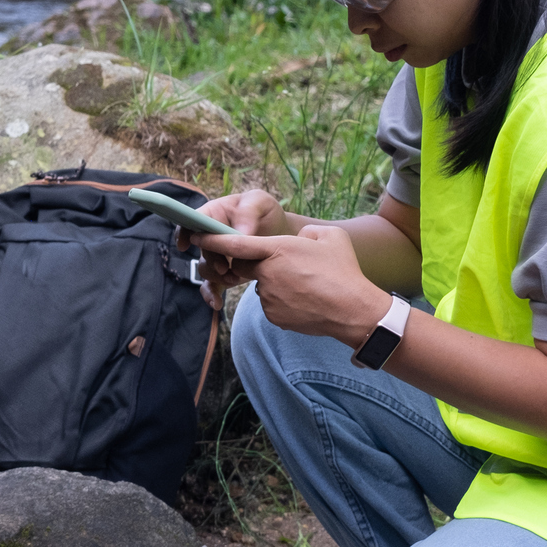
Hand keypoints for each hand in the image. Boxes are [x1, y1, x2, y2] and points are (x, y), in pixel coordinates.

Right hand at [180, 189, 289, 307]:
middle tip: (225, 267)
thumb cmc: (265, 212)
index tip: (185, 245)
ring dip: (216, 277)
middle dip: (211, 260)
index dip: (184, 233)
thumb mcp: (260, 202)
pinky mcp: (224, 273)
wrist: (280, 233)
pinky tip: (217, 304)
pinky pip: (211, 286)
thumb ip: (249, 212)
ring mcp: (216, 256)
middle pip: (201, 249)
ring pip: (205, 269)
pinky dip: (211, 296)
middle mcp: (210, 237)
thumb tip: (240, 233)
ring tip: (235, 279)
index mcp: (213, 214)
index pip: (191, 221)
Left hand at [194, 224, 388, 344]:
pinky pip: (271, 303)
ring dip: (275, 283)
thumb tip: (300, 237)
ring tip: (305, 285)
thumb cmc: (343, 271)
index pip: (234, 244)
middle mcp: (266, 273)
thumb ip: (308, 231)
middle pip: (245, 266)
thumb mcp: (330, 237)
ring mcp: (268, 297)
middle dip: (254, 264)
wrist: (351, 309)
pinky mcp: (273, 315)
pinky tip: (304, 300)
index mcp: (277, 249)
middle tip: (285, 266)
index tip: (196, 236)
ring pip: (261, 286)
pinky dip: (282, 300)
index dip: (212, 239)